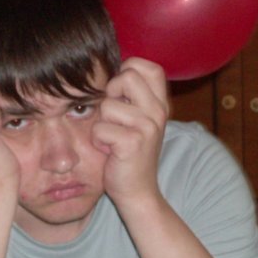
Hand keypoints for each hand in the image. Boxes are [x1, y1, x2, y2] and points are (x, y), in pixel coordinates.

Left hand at [92, 58, 168, 207]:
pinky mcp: (133, 142)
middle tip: (113, 117)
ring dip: (101, 124)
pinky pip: (100, 128)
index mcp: (159, 102)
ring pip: (107, 105)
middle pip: (126, 76)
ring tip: (111, 139)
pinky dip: (98, 141)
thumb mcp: (136, 119)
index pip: (147, 66)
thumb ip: (129, 96)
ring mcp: (148, 126)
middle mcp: (158, 111)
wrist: (137, 191)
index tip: (119, 93)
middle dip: (110, 94)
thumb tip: (105, 69)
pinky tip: (109, 151)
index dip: (127, 70)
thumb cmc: (128, 153)